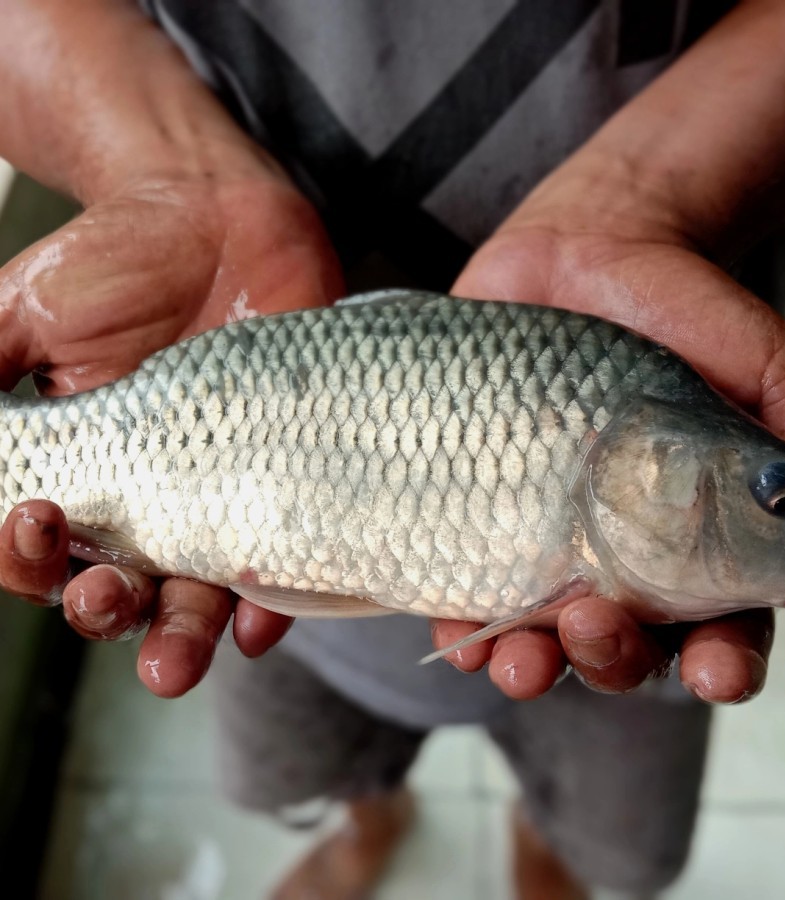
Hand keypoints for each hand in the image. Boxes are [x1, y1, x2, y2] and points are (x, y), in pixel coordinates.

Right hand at [0, 166, 342, 695]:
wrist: (210, 211)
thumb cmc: (111, 260)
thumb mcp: (20, 314)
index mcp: (83, 472)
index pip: (41, 548)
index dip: (24, 557)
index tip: (31, 523)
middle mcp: (153, 498)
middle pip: (121, 588)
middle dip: (107, 613)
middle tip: (104, 604)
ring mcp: (227, 493)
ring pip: (200, 591)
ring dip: (182, 635)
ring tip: (172, 663)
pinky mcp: (292, 476)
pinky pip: (289, 557)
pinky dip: (272, 599)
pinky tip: (256, 623)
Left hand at [430, 155, 784, 701]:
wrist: (596, 242)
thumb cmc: (694, 312)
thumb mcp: (772, 376)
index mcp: (700, 539)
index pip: (721, 625)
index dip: (725, 660)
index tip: (721, 670)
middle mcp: (623, 552)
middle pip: (627, 644)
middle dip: (615, 659)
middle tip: (601, 633)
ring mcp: (547, 533)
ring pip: (542, 633)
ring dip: (533, 664)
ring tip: (521, 665)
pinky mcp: (482, 504)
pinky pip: (468, 583)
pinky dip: (463, 622)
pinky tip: (457, 637)